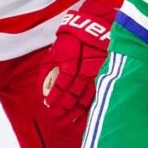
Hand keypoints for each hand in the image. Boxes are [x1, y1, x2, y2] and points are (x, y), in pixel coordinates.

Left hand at [39, 0, 114, 124]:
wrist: (95, 25)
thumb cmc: (72, 38)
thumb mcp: (57, 51)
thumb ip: (49, 70)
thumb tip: (44, 91)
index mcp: (70, 62)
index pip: (61, 86)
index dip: (55, 98)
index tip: (48, 105)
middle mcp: (84, 69)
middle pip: (73, 96)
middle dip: (63, 110)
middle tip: (56, 119)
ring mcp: (95, 73)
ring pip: (85, 98)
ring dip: (75, 112)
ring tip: (67, 122)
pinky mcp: (104, 74)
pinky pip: (95, 93)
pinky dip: (88, 106)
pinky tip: (83, 115)